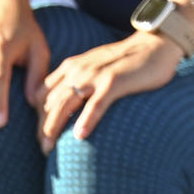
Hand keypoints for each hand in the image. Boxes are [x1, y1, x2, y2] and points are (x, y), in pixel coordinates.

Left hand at [35, 28, 185, 148]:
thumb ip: (81, 80)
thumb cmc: (129, 60)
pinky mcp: (114, 82)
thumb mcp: (96, 67)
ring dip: (53, 128)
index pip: (42, 93)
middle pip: (49, 102)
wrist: (157, 44)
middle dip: (42, 127)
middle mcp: (78, 70)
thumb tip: (69, 104)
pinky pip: (96, 104)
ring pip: (65, 105)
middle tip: (43, 149)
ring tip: (49, 148)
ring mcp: (95, 76)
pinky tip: (79, 136)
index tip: (41, 135)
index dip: (37, 116)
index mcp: (71, 66)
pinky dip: (86, 120)